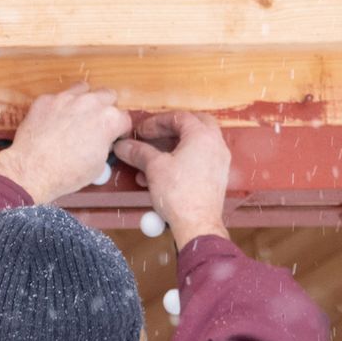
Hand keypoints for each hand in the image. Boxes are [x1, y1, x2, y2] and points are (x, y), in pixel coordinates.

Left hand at [0, 83, 131, 204]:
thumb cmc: (66, 173)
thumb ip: (105, 145)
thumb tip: (102, 142)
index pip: (124, 118)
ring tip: (75, 116)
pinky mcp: (45, 100)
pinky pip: (56, 97)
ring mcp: (66, 98)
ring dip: (83, 99)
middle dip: (105, 108)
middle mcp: (91, 103)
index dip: (120, 129)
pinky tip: (52, 121)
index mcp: (110, 119)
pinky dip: (57, 106)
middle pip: (107, 96)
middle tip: (95, 123)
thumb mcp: (98, 166)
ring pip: (83, 89)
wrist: (32, 171)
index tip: (114, 135)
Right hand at [112, 113, 231, 247]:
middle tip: (152, 136)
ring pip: (195, 144)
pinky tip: (161, 175)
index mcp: (202, 136)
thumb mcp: (153, 168)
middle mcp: (215, 144)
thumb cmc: (178, 193)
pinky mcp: (216, 176)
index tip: (140, 131)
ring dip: (173, 147)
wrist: (197, 223)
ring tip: (150, 160)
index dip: (156, 122)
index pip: (179, 117)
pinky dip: (181, 159)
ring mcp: (219, 161)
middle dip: (170, 129)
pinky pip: (198, 159)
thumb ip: (138, 152)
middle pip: (194, 125)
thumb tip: (123, 145)